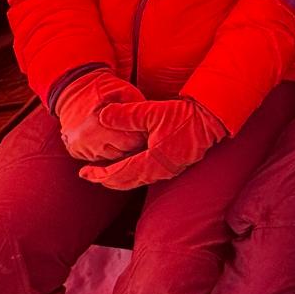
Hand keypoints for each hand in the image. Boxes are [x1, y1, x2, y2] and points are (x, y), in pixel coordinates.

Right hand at [53, 69, 146, 162]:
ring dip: (120, 148)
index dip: (142, 135)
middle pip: (122, 153)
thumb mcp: (125, 91)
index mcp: (99, 122)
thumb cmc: (104, 88)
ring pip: (111, 158)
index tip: (146, 127)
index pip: (131, 141)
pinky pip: (99, 158)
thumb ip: (139, 110)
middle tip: (137, 131)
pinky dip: (108, 150)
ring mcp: (80, 147)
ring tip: (123, 132)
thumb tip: (152, 127)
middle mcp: (87, 139)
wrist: (73, 90)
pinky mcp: (76, 151)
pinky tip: (111, 137)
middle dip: (133, 144)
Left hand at [78, 97, 227, 189]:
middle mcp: (160, 171)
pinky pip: (146, 175)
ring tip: (104, 171)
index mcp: (153, 161)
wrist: (211, 119)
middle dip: (106, 179)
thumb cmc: (184, 115)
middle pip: (126, 182)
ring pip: (136, 180)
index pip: (119, 173)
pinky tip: (127, 164)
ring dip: (119, 177)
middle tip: (89, 174)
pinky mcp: (174, 166)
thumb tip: (101, 115)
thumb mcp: (152, 111)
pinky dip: (131, 173)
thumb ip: (126, 114)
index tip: (83, 173)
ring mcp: (168, 170)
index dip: (99, 174)